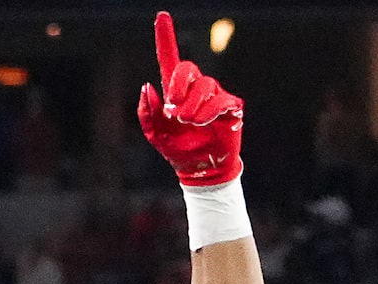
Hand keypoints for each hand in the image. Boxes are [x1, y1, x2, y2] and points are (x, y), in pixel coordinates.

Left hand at [135, 11, 244, 186]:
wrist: (200, 172)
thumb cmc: (177, 151)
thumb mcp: (155, 135)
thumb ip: (147, 112)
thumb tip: (148, 86)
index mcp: (175, 92)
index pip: (171, 59)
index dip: (166, 37)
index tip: (162, 16)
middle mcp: (195, 89)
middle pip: (189, 68)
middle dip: (179, 86)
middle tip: (174, 110)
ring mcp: (215, 97)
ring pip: (206, 85)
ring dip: (193, 105)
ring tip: (188, 122)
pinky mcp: (231, 109)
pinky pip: (223, 100)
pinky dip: (211, 110)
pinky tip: (203, 122)